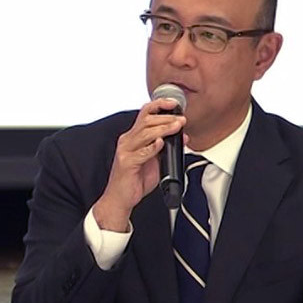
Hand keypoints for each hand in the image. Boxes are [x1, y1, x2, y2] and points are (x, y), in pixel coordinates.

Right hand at [93, 99, 185, 231]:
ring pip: (144, 133)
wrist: (120, 199)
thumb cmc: (135, 181)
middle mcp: (127, 141)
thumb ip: (166, 148)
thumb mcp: (155, 161)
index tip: (174, 103)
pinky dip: (152, 147)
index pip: (144, 114)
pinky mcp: (126, 164)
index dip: (158, 105)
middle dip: (166, 118)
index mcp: (133, 137)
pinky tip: (161, 144)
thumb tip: (182, 137)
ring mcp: (125, 151)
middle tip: (181, 119)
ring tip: (176, 127)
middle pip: (146, 120)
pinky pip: (141, 153)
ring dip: (163, 129)